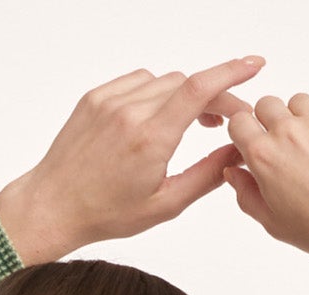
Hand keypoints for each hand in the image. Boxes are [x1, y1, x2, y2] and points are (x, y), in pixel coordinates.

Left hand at [0, 57, 266, 262]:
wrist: (54, 205)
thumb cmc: (107, 213)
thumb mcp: (165, 205)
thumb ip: (207, 176)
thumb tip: (237, 152)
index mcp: (150, 139)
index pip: (198, 90)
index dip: (231, 73)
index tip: (254, 65)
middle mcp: (129, 112)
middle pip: (186, 84)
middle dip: (211, 98)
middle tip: (222, 125)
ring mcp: (109, 100)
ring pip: (162, 81)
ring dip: (182, 97)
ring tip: (189, 126)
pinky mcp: (95, 96)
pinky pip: (136, 82)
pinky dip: (155, 94)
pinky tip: (156, 120)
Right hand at [221, 93, 308, 283]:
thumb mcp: (274, 224)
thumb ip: (247, 195)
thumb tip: (234, 173)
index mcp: (263, 156)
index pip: (239, 121)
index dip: (245, 131)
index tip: (255, 142)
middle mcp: (287, 131)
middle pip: (267, 104)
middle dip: (272, 121)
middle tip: (288, 147)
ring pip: (300, 101)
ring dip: (304, 118)